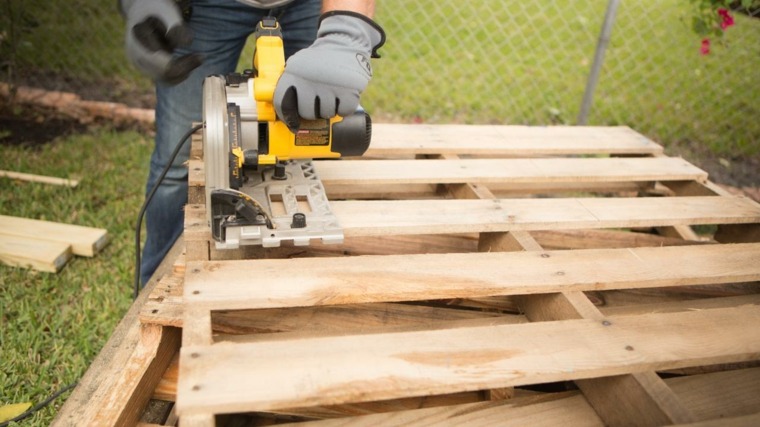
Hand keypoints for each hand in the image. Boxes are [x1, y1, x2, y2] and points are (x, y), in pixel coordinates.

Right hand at [121, 0, 202, 83]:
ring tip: (194, 59)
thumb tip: (187, 43)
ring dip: (182, 72)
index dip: (186, 64)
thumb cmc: (158, 10)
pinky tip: (185, 63)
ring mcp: (137, 62)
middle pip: (165, 74)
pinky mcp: (143, 67)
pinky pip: (163, 78)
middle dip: (186, 68)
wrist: (141, 10)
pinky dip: (177, 74)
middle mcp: (134, 54)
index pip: (166, 66)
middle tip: (201, 57)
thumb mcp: (169, 14)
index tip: (201, 56)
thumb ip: (177, 28)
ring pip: (165, 79)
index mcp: (140, 41)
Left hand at [274, 11, 384, 130]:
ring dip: (329, 109)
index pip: (282, 103)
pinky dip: (345, 108)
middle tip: (318, 102)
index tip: (293, 124)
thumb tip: (283, 115)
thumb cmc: (319, 61)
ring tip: (332, 95)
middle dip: (313, 112)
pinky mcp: (349, 90)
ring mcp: (330, 85)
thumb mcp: (299, 65)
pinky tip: (343, 96)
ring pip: (326, 113)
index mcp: (293, 73)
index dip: (288, 117)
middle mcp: (309, 79)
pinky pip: (344, 111)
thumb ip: (289, 85)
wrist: (345, 42)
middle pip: (307, 113)